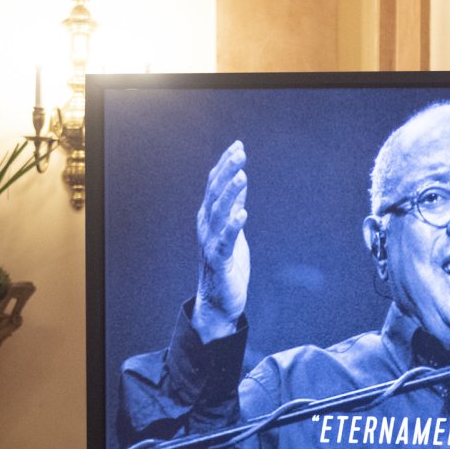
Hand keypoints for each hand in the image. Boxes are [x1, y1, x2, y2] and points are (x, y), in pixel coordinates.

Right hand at [192, 141, 249, 342]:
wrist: (219, 302)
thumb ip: (234, 206)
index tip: (238, 146)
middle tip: (240, 152)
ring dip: (230, 192)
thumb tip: (240, 180)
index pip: (215, 185)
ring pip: (219, 213)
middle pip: (216, 193)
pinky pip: (225, 241)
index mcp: (209, 218)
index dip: (225, 165)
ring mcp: (211, 243)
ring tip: (242, 175)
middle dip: (227, 171)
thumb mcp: (233, 229)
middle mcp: (206, 227)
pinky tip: (243, 213)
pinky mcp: (220, 261)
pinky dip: (233, 226)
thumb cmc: (227, 264)